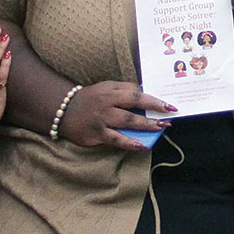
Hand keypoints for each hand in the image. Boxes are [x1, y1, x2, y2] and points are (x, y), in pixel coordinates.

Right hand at [59, 81, 174, 150]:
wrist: (63, 110)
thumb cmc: (90, 99)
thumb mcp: (105, 88)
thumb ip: (124, 90)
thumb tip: (145, 93)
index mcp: (111, 91)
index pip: (135, 93)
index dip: (153, 99)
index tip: (168, 105)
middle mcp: (107, 103)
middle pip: (134, 105)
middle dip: (153, 110)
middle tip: (169, 116)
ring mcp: (102, 119)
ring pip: (127, 122)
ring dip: (145, 125)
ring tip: (160, 128)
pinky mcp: (97, 134)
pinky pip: (116, 139)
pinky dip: (129, 143)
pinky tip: (141, 145)